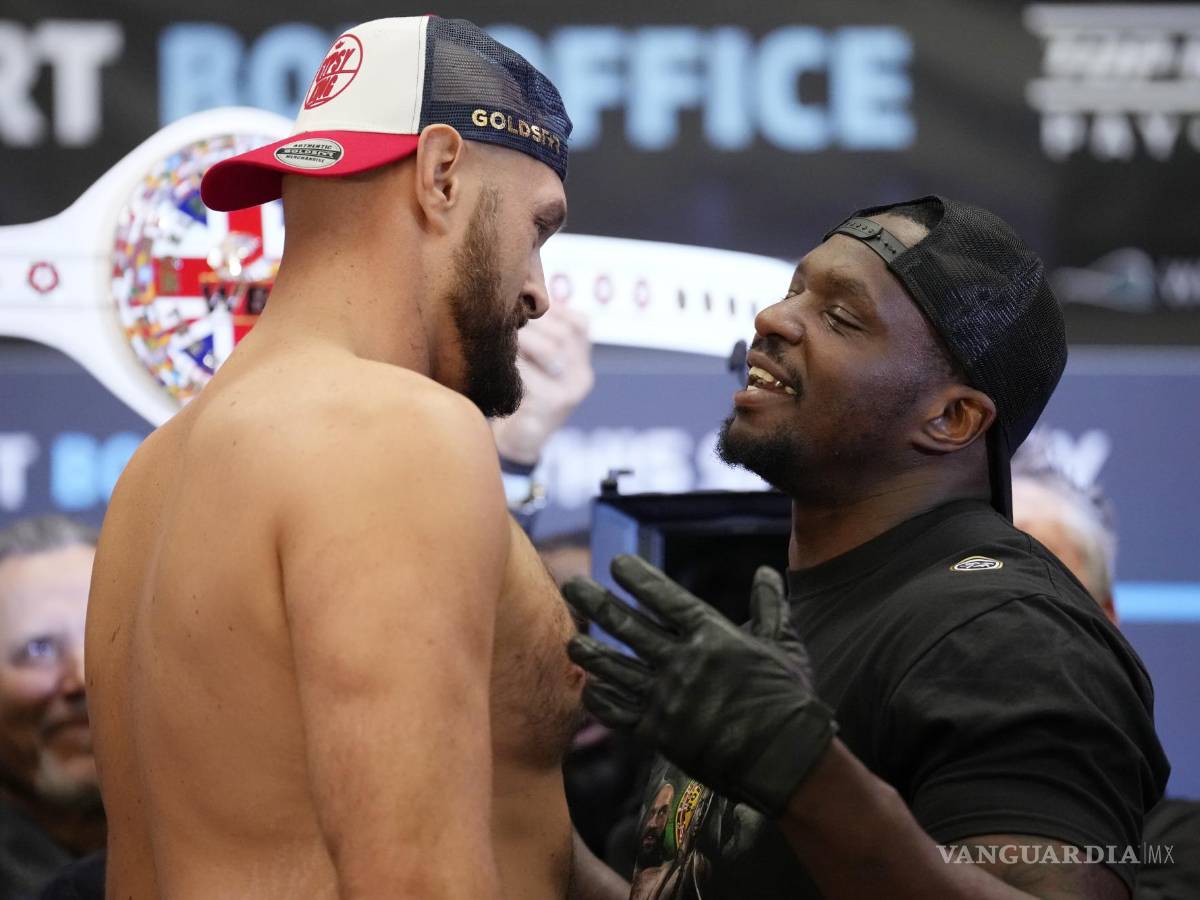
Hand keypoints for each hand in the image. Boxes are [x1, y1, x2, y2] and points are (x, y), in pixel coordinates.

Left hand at [491, 304, 593, 464]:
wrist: (519, 440)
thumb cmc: (522, 394)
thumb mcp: (535, 364)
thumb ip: (536, 336)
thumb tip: (519, 293)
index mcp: (581, 362)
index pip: (580, 324)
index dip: (554, 309)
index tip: (525, 304)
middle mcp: (581, 377)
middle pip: (563, 334)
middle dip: (531, 322)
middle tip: (503, 317)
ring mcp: (569, 394)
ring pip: (549, 350)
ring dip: (520, 339)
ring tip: (498, 337)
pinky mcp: (550, 407)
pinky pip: (529, 375)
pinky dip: (511, 364)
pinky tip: (495, 362)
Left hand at [563, 555, 836, 816]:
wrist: (783, 760)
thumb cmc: (788, 699)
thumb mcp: (784, 645)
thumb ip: (769, 607)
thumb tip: (768, 572)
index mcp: (712, 636)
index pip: (665, 598)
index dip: (638, 578)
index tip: (616, 564)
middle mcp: (682, 662)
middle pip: (628, 626)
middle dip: (597, 603)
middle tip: (572, 586)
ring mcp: (667, 698)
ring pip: (616, 668)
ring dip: (591, 653)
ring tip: (573, 642)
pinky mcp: (659, 732)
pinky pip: (619, 712)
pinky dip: (601, 700)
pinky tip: (590, 689)